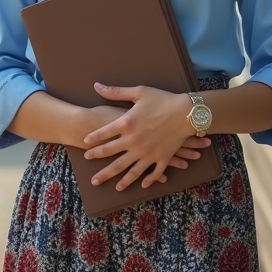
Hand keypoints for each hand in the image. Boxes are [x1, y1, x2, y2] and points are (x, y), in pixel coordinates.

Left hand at [82, 84, 208, 190]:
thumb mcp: (138, 92)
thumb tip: (96, 85)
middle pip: (110, 154)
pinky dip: (147, 180)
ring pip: (128, 169)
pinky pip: (153, 173)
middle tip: (88, 166)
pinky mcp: (162, 158)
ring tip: (109, 184)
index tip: (85, 143)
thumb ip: (116, 92)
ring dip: (117, 178)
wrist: (187, 111)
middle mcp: (133, 141)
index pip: (103, 134)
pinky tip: (141, 185)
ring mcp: (147, 152)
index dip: (92, 139)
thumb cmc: (163, 99)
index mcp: (126, 123)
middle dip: (97, 160)